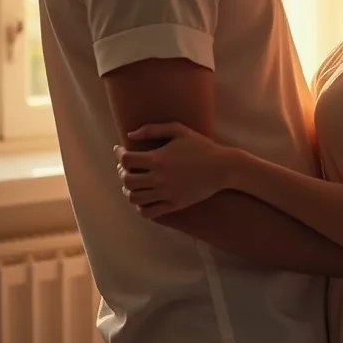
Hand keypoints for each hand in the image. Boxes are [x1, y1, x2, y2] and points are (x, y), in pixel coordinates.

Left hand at [115, 122, 233, 218]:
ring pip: (134, 198)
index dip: (119, 154)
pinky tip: (145, 197)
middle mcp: (159, 178)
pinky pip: (148, 212)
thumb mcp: (179, 130)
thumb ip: (153, 129)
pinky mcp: (174, 205)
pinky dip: (141, 207)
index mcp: (159, 158)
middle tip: (127, 167)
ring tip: (134, 183)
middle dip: (122, 172)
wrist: (223, 167)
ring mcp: (166, 193)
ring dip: (129, 190)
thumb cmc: (201, 146)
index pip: (126, 160)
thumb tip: (130, 135)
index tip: (120, 150)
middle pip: (127, 180)